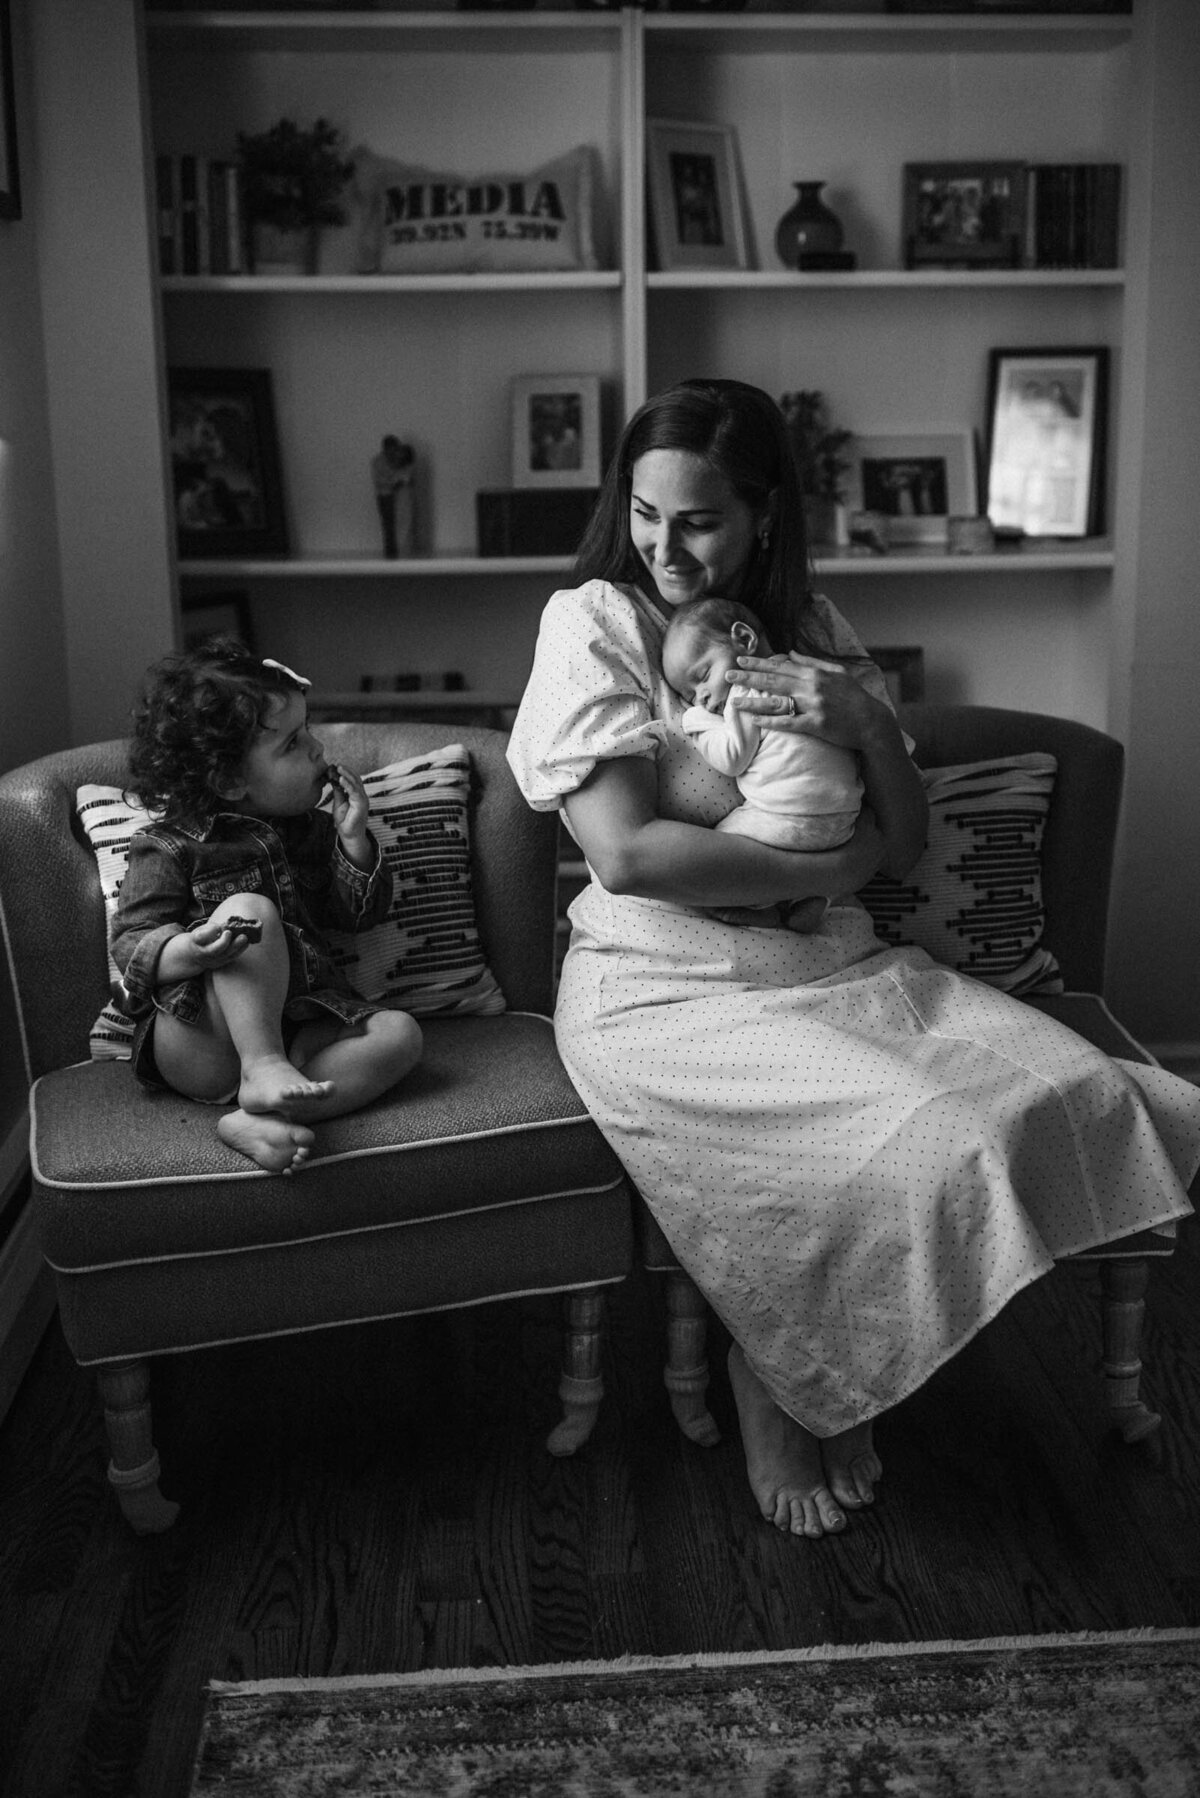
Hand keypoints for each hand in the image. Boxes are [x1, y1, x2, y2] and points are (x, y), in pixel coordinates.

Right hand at [187, 916, 257, 969]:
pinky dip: (239, 950)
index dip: (209, 932)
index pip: (201, 937)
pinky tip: (246, 943)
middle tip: (232, 932)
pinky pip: (231, 957)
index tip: (218, 927)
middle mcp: (203, 953)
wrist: (193, 955)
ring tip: (244, 937)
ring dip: (236, 946)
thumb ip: (210, 929)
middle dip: (225, 942)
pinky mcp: (220, 964)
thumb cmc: (200, 938)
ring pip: (225, 955)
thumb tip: (223, 927)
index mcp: (196, 941)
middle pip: (215, 949)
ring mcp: (212, 960)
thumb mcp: (200, 930)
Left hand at [325, 761, 369, 847]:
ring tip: (338, 767)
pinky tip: (341, 779)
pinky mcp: (361, 804)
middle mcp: (361, 795)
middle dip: (346, 770)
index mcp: (356, 794)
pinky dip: (348, 785)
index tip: (335, 765)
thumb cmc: (345, 821)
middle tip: (336, 763)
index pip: (352, 779)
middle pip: (355, 778)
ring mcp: (363, 799)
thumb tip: (334, 780)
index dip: (345, 772)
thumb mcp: (339, 803)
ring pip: (356, 783)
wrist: (349, 835)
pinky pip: (355, 792)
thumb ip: (338, 792)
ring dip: (347, 774)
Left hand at [726, 651, 882, 749]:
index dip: (759, 663)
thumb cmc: (853, 697)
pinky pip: (789, 723)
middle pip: (773, 681)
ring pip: (776, 702)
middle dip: (748, 677)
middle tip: (728, 675)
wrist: (871, 721)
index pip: (780, 666)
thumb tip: (789, 653)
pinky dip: (771, 722)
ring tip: (734, 703)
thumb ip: (811, 662)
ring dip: (753, 702)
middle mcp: (811, 687)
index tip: (741, 660)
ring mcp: (813, 706)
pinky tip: (755, 722)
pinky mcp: (816, 725)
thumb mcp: (836, 672)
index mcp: (814, 673)